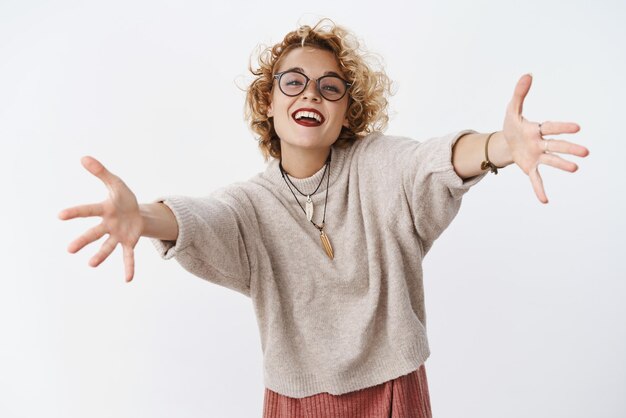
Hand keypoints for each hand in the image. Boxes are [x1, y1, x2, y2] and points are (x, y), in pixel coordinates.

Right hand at [58, 156, 143, 281]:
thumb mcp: (115, 183)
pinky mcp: (129, 242)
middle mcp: (108, 225)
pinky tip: (128, 279)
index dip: (75, 212)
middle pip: (94, 233)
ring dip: (100, 256)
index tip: (60, 215)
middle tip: (70, 250)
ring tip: (91, 264)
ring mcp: (118, 235)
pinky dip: (129, 267)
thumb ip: (101, 172)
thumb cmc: (123, 198)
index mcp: (104, 209)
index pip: (88, 210)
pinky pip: (128, 256)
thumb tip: (84, 157)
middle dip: (83, 240)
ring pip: (108, 246)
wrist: (138, 212)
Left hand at [503, 74, 589, 202]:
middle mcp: (541, 143)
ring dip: (562, 165)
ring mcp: (537, 156)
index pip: (551, 127)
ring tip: (575, 169)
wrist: (505, 142)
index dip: (562, 128)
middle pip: (556, 145)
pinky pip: (535, 179)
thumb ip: (519, 94)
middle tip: (585, 152)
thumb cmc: (512, 125)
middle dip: (569, 148)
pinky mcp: (530, 168)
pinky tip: (544, 200)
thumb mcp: (511, 110)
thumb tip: (527, 74)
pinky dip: (539, 189)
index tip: (577, 128)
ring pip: (551, 161)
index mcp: (537, 129)